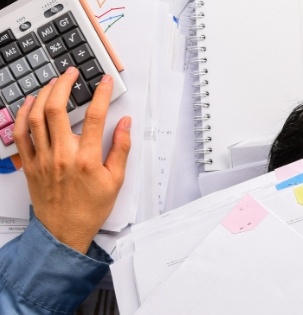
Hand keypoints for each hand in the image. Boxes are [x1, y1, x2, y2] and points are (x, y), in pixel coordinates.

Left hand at [13, 67, 130, 253]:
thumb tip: (125, 124)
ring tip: (53, 83)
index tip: (104, 82)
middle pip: (57, 109)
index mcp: (87, 159)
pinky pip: (20, 133)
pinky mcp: (29, 164)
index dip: (101, 94)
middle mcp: (62, 155)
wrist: (64, 231)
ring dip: (43, 94)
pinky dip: (23, 114)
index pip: (96, 117)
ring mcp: (42, 159)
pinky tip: (31, 104)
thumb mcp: (116, 180)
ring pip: (35, 117)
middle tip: (71, 73)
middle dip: (64, 84)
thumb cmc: (90, 208)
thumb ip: (121, 148)